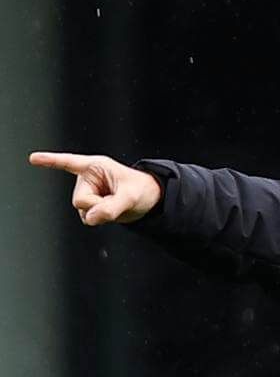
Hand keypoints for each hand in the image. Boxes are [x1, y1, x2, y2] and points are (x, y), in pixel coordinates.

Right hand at [29, 151, 163, 225]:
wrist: (149, 199)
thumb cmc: (142, 189)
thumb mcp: (131, 197)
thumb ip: (111, 208)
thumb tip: (91, 218)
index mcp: (95, 167)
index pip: (68, 163)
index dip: (50, 161)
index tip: (33, 158)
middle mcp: (87, 179)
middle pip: (79, 200)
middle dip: (96, 206)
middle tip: (115, 202)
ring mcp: (88, 193)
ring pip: (83, 211)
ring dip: (99, 213)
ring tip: (114, 205)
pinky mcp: (91, 205)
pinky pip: (89, 217)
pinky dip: (100, 218)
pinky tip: (110, 211)